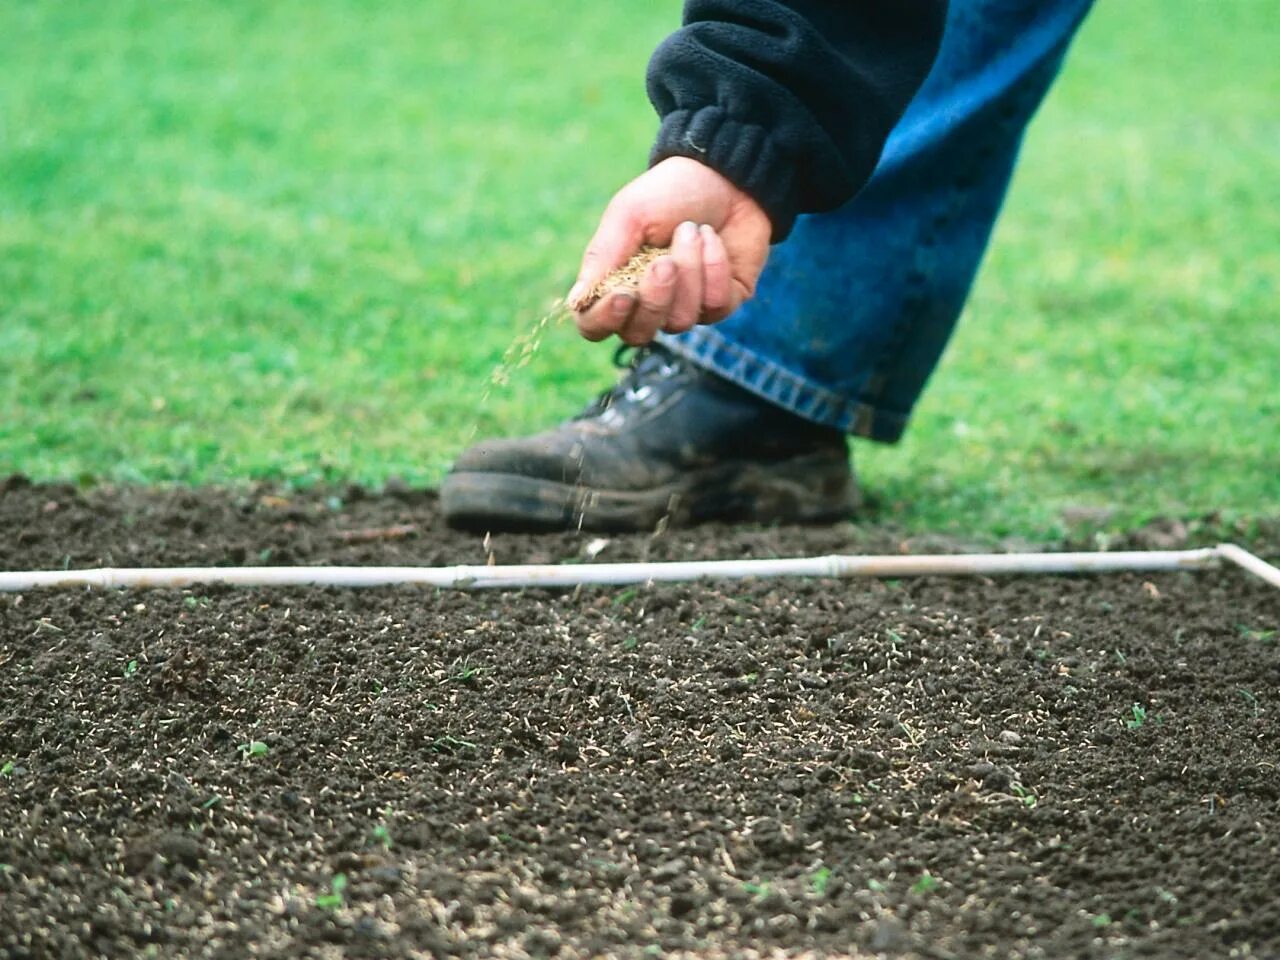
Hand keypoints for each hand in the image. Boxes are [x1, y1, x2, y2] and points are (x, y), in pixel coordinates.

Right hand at [567, 157, 772, 345]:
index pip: (594, 326)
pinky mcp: (722, 302)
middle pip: (638, 333)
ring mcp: (686, 306)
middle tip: (665, 261)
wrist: (726, 174)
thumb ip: (603, 257)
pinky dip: (715, 267)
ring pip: (680, 320)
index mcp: (615, 282)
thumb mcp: (629, 215)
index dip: (605, 319)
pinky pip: (716, 306)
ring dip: (689, 271)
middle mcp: (647, 302)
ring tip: (692, 230)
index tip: (623, 295)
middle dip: (654, 298)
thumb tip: (574, 303)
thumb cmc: (669, 192)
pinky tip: (713, 239)